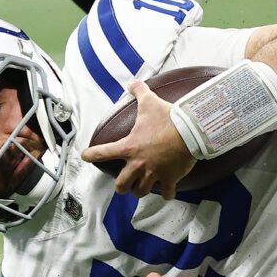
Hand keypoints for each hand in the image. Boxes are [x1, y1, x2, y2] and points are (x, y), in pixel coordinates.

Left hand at [82, 80, 195, 198]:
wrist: (190, 131)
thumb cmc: (168, 118)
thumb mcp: (150, 102)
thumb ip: (139, 91)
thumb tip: (133, 83)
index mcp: (129, 147)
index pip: (103, 153)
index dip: (91, 155)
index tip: (86, 157)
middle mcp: (138, 164)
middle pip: (121, 185)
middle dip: (122, 186)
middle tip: (124, 183)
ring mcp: (154, 174)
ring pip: (140, 192)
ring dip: (140, 190)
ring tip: (141, 188)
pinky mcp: (170, 179)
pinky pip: (166, 193)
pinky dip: (166, 193)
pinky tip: (167, 191)